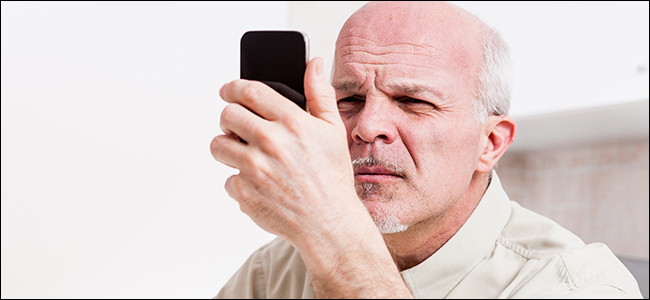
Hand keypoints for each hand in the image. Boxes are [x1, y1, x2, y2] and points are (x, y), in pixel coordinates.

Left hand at [211, 57, 366, 247]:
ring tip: (244, 154)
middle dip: (229, 117)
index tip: (228, 90)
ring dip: (226, 147)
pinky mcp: (244, 192)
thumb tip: (312, 64)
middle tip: (237, 125)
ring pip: (217, 145)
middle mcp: (271, 142)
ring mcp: (254, 168)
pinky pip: (227, 178)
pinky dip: (239, 181)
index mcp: (292, 122)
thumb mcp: (333, 130)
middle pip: (227, 115)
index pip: (249, 91)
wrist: (329, 223)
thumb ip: (319, 94)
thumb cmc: (332, 176)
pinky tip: (259, 184)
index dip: (233, 87)